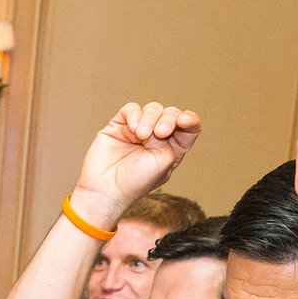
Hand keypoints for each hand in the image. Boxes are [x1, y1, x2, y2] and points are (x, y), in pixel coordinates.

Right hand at [68, 102, 200, 226]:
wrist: (107, 189)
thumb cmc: (136, 181)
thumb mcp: (166, 159)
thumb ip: (171, 134)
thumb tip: (155, 118)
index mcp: (172, 149)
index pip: (189, 128)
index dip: (190, 120)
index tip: (184, 121)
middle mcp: (156, 139)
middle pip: (171, 114)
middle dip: (168, 119)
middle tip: (161, 132)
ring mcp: (137, 131)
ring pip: (152, 109)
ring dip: (150, 119)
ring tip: (141, 135)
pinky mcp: (119, 126)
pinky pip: (131, 109)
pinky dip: (134, 115)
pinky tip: (132, 129)